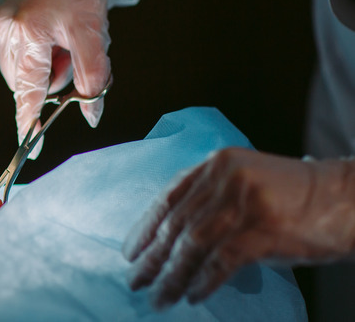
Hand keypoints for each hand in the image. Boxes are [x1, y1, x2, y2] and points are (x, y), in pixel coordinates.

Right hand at [0, 0, 135, 156]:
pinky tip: (37, 28)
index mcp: (31, 29)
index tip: (29, 145)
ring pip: (12, 67)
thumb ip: (93, 79)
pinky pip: (3, 49)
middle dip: (46, 77)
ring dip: (35, 63)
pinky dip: (22, 48)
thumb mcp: (96, 36)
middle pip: (22, 80)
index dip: (30, 119)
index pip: (30, 88)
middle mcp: (4, 23)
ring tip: (53, 38)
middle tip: (66, 54)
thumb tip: (91, 115)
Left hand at [122, 147, 354, 308]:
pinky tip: (193, 296)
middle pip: (176, 224)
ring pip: (192, 245)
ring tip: (159, 297)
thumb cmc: (294, 197)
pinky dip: (203, 281)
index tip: (130, 252)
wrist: (346, 199)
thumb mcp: (245, 183)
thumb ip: (210, 200)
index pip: (167, 198)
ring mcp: (243, 203)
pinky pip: (221, 261)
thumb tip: (173, 240)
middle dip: (152, 258)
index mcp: (216, 164)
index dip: (145, 228)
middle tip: (135, 281)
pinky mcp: (262, 229)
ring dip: (172, 276)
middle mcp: (225, 179)